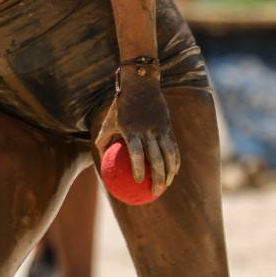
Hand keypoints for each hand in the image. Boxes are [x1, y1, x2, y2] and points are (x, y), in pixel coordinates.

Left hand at [97, 67, 180, 190]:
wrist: (141, 85)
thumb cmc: (120, 106)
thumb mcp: (108, 122)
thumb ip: (103, 141)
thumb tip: (100, 160)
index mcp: (131, 131)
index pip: (137, 153)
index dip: (138, 168)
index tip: (138, 181)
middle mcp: (148, 131)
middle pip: (157, 159)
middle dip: (158, 178)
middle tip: (156, 192)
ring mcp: (160, 129)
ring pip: (169, 155)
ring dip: (171, 172)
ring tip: (167, 185)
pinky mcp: (168, 127)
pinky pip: (173, 147)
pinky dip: (175, 160)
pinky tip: (174, 171)